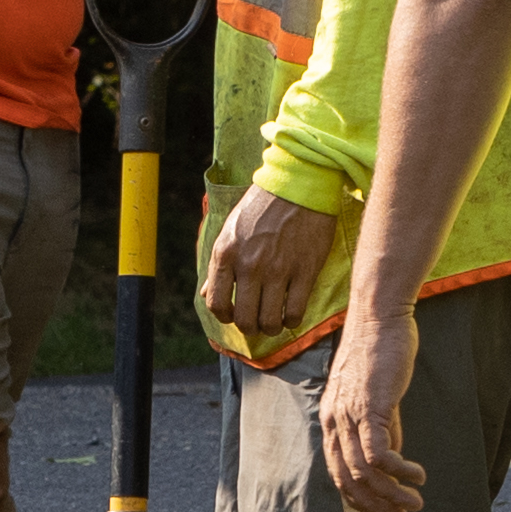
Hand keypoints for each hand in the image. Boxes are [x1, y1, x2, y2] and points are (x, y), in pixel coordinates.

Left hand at [198, 183, 337, 354]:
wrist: (299, 183)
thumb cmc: (262, 205)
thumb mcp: (231, 230)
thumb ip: (218, 264)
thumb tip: (205, 293)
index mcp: (226, 254)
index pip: (216, 303)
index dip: (224, 316)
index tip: (234, 314)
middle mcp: (249, 265)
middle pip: (244, 319)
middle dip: (250, 327)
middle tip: (257, 321)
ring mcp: (278, 270)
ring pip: (270, 321)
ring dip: (271, 328)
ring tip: (275, 321)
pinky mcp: (305, 271)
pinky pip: (295, 312)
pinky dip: (292, 321)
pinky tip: (291, 314)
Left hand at [319, 307, 425, 511]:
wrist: (380, 318)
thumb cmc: (381, 352)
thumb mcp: (378, 397)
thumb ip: (383, 427)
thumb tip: (392, 457)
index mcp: (331, 421)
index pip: (337, 473)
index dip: (359, 498)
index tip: (383, 510)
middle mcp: (334, 422)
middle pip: (348, 480)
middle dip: (376, 504)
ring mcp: (350, 416)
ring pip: (364, 473)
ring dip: (392, 494)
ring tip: (416, 502)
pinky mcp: (371, 408)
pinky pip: (379, 454)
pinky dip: (399, 471)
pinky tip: (418, 475)